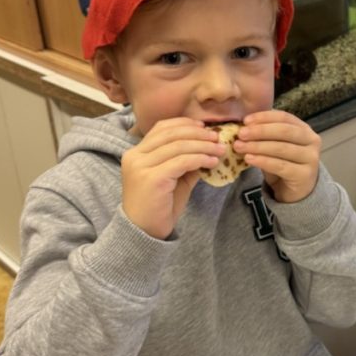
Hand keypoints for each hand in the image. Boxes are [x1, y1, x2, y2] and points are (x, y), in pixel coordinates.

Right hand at [120, 118, 223, 238]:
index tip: (204, 127)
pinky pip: (182, 161)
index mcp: (136, 152)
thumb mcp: (174, 178)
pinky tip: (212, 163)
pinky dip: (200, 159)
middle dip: (198, 134)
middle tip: (217, 138)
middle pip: (172, 134)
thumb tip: (208, 146)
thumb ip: (186, 161)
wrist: (144, 232)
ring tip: (220, 151)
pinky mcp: (152, 178)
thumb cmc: (159, 206)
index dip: (184, 123)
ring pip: (179, 146)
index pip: (161, 127)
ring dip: (204, 146)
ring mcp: (141, 166)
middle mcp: (135, 156)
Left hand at [236, 110, 320, 202]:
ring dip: (258, 146)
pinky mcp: (304, 175)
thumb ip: (264, 135)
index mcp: (304, 129)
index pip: (284, 117)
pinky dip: (262, 161)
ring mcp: (311, 158)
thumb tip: (243, 127)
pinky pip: (280, 166)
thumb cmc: (283, 165)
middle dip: (260, 131)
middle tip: (241, 134)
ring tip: (240, 147)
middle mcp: (312, 141)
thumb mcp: (274, 146)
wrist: (295, 192)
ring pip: (281, 148)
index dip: (264, 117)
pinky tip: (249, 159)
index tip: (245, 120)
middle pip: (284, 131)